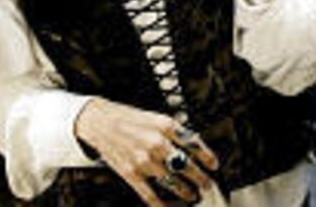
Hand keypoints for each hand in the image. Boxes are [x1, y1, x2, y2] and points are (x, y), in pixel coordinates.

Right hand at [75, 97, 218, 205]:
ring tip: (192, 195)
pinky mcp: (131, 173)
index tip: (214, 164)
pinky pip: (149, 194)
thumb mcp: (158, 118)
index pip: (193, 143)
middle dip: (200, 177)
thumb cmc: (130, 119)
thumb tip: (193, 146)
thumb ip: (175, 131)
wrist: (101, 122)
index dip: (207, 156)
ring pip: (172, 181)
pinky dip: (161, 204)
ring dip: (185, 191)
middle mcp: (156, 143)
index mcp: (166, 126)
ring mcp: (144, 160)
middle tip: (207, 184)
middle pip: (186, 165)